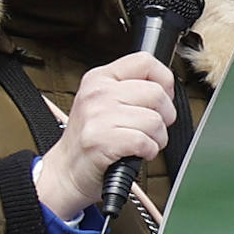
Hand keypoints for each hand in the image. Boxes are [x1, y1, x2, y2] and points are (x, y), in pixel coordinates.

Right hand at [35, 53, 174, 218]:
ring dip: (158, 138)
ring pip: (154, 121)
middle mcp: (97, 93)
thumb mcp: (104, 102)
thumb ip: (131, 89)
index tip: (161, 99)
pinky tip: (137, 153)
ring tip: (143, 143)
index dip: (164, 81)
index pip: (145, 62)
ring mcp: (97, 116)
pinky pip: (144, 141)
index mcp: (100, 78)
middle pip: (156, 94)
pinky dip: (148, 151)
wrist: (66, 171)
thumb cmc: (90, 139)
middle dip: (165, 117)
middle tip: (153, 128)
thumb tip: (167, 88)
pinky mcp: (100, 141)